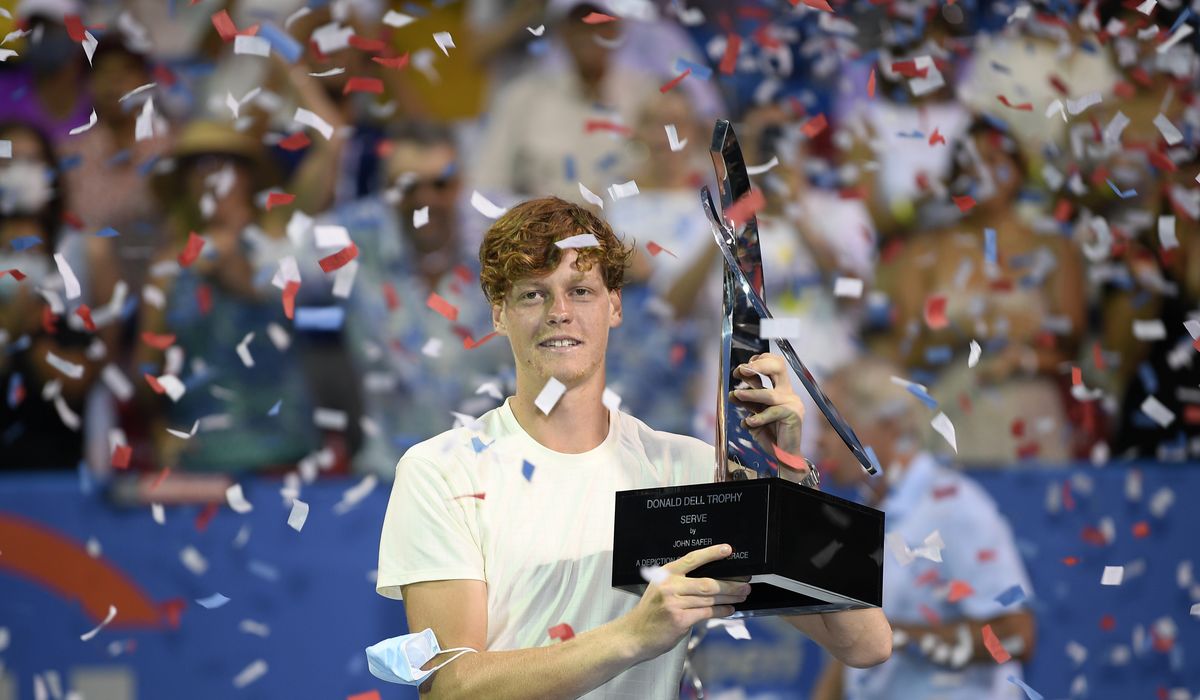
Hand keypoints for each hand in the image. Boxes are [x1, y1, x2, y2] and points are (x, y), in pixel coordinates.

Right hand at [618, 543, 748, 661]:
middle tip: (745, 583)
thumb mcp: (660, 590)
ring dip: (730, 597)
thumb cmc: (650, 613)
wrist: (634, 635)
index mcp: (666, 574)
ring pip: (710, 598)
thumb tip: (712, 581)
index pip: (692, 559)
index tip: (727, 550)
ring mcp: (675, 603)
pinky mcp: (680, 619)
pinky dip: (721, 611)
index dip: (711, 553)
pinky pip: (707, 612)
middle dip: (731, 583)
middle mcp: (670, 586)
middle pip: (708, 582)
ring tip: (741, 596)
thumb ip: (680, 583)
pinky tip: (729, 609)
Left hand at [728, 353, 812, 482]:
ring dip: (750, 394)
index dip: (758, 362)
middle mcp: (786, 392)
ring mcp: (792, 402)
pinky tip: (749, 422)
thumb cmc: (770, 434)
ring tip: (735, 395)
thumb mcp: (755, 416)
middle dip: (758, 366)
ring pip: (768, 394)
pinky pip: (772, 413)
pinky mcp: (793, 415)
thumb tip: (732, 393)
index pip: (773, 366)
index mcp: (779, 389)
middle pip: (778, 367)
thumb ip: (748, 404)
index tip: (740, 369)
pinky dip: (758, 418)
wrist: (784, 455)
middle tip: (742, 369)